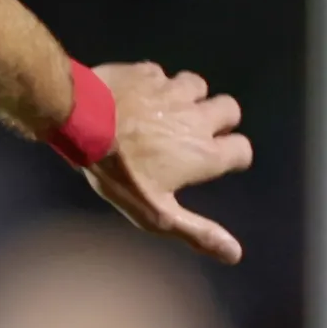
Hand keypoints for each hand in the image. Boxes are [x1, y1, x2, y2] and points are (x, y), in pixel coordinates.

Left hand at [81, 62, 252, 264]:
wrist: (84, 122)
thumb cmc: (119, 173)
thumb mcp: (155, 213)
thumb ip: (196, 232)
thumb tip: (235, 255)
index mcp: (204, 154)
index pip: (242, 150)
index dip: (233, 156)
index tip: (216, 161)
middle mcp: (198, 118)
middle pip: (230, 109)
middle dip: (220, 119)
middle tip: (195, 132)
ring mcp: (174, 91)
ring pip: (198, 85)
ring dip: (188, 97)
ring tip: (165, 112)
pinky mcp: (149, 72)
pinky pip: (160, 74)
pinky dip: (154, 84)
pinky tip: (137, 97)